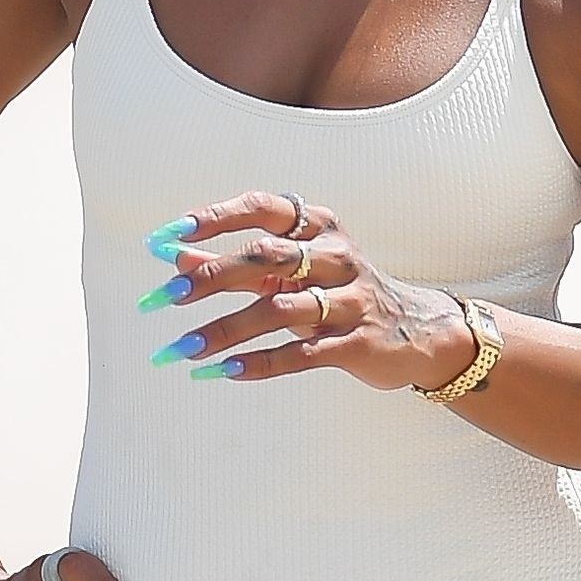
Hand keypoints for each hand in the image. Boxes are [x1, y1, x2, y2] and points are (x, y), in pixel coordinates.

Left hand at [138, 190, 472, 392]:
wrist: (418, 331)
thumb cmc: (338, 292)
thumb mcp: (292, 270)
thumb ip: (235, 262)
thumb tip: (170, 256)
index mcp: (317, 226)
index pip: (259, 208)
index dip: (211, 219)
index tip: (164, 237)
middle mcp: (335, 255)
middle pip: (264, 258)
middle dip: (208, 277)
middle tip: (162, 297)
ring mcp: (349, 298)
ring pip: (277, 310)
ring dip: (223, 331)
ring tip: (178, 350)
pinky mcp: (357, 341)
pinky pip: (301, 354)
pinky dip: (259, 363)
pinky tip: (221, 372)